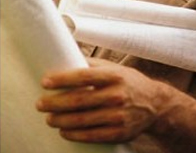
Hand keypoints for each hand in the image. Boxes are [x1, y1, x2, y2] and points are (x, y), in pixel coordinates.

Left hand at [36, 58, 164, 142]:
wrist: (155, 104)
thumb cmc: (130, 83)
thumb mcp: (116, 69)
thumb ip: (94, 66)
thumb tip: (68, 59)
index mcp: (115, 76)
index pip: (84, 76)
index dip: (62, 79)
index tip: (45, 81)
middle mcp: (117, 95)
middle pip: (79, 100)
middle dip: (55, 103)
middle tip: (40, 103)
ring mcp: (118, 116)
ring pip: (82, 120)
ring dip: (61, 120)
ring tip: (49, 118)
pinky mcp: (119, 133)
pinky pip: (91, 135)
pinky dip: (74, 134)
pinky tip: (64, 131)